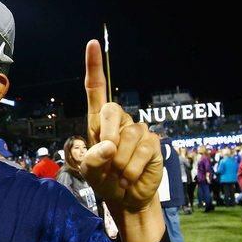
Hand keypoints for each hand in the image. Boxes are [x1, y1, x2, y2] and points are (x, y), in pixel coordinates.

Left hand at [81, 40, 163, 212]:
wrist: (125, 198)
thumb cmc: (104, 181)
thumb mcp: (89, 172)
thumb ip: (91, 160)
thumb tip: (109, 146)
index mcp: (98, 122)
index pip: (96, 90)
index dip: (94, 67)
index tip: (92, 43)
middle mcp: (119, 122)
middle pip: (112, 110)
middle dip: (106, 136)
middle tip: (107, 160)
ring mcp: (138, 131)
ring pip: (128, 136)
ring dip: (120, 162)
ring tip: (119, 174)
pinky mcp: (153, 143)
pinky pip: (143, 149)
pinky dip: (133, 168)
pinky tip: (131, 175)